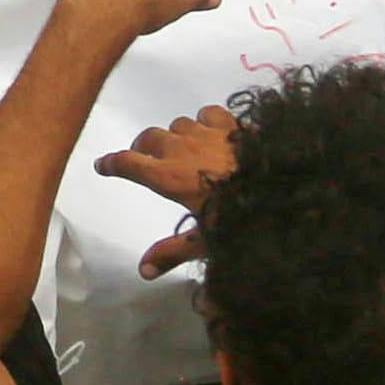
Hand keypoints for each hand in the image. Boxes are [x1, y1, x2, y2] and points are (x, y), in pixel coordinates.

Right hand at [96, 104, 237, 278]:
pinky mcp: (230, 124)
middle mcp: (181, 149)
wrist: (282, 187)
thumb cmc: (239, 217)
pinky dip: (203, 122)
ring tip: (180, 149)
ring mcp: (206, 132)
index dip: (112, 163)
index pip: (129, 164)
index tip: (102, 165)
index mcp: (169, 177)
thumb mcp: (205, 241)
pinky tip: (210, 132)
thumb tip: (143, 271)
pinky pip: (207, 114)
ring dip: (174, 136)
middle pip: (148, 138)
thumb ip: (173, 252)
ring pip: (177, 124)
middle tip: (143, 159)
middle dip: (141, 147)